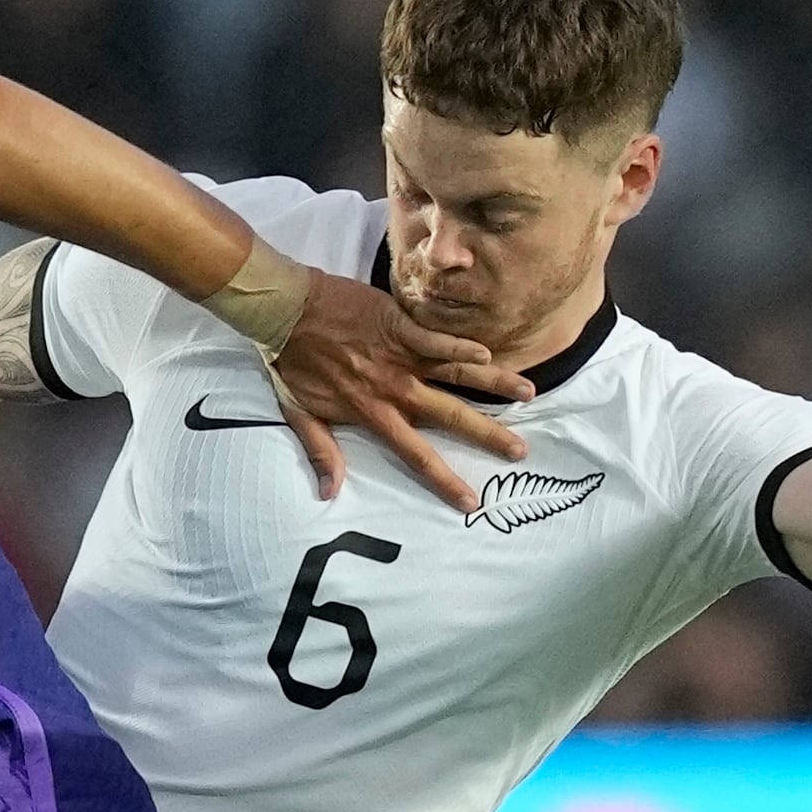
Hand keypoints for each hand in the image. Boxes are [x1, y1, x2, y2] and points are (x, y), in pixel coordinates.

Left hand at [268, 271, 527, 512]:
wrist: (283, 311)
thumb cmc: (290, 361)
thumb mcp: (299, 414)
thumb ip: (322, 452)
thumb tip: (329, 492)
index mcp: (372, 414)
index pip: (416, 455)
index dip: (444, 480)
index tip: (471, 500)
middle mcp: (394, 389)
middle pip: (449, 417)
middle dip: (486, 436)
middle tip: (519, 451)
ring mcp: (400, 355)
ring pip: (455, 372)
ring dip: (493, 383)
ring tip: (527, 393)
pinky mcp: (400, 325)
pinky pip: (437, 338)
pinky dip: (461, 345)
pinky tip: (489, 352)